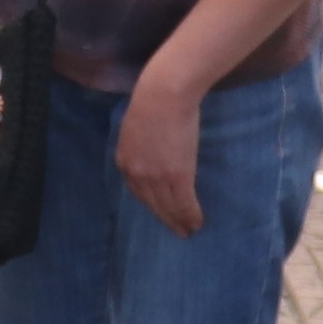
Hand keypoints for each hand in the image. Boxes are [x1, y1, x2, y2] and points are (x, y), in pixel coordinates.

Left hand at [114, 76, 206, 236]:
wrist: (164, 93)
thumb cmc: (153, 100)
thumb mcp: (137, 126)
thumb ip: (142, 143)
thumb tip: (154, 149)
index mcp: (125, 161)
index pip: (138, 191)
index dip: (152, 204)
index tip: (161, 212)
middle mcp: (136, 174)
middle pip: (152, 204)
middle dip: (166, 219)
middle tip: (178, 231)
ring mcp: (155, 177)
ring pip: (169, 208)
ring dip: (180, 222)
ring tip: (190, 230)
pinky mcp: (176, 176)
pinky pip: (184, 203)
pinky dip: (191, 215)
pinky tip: (197, 222)